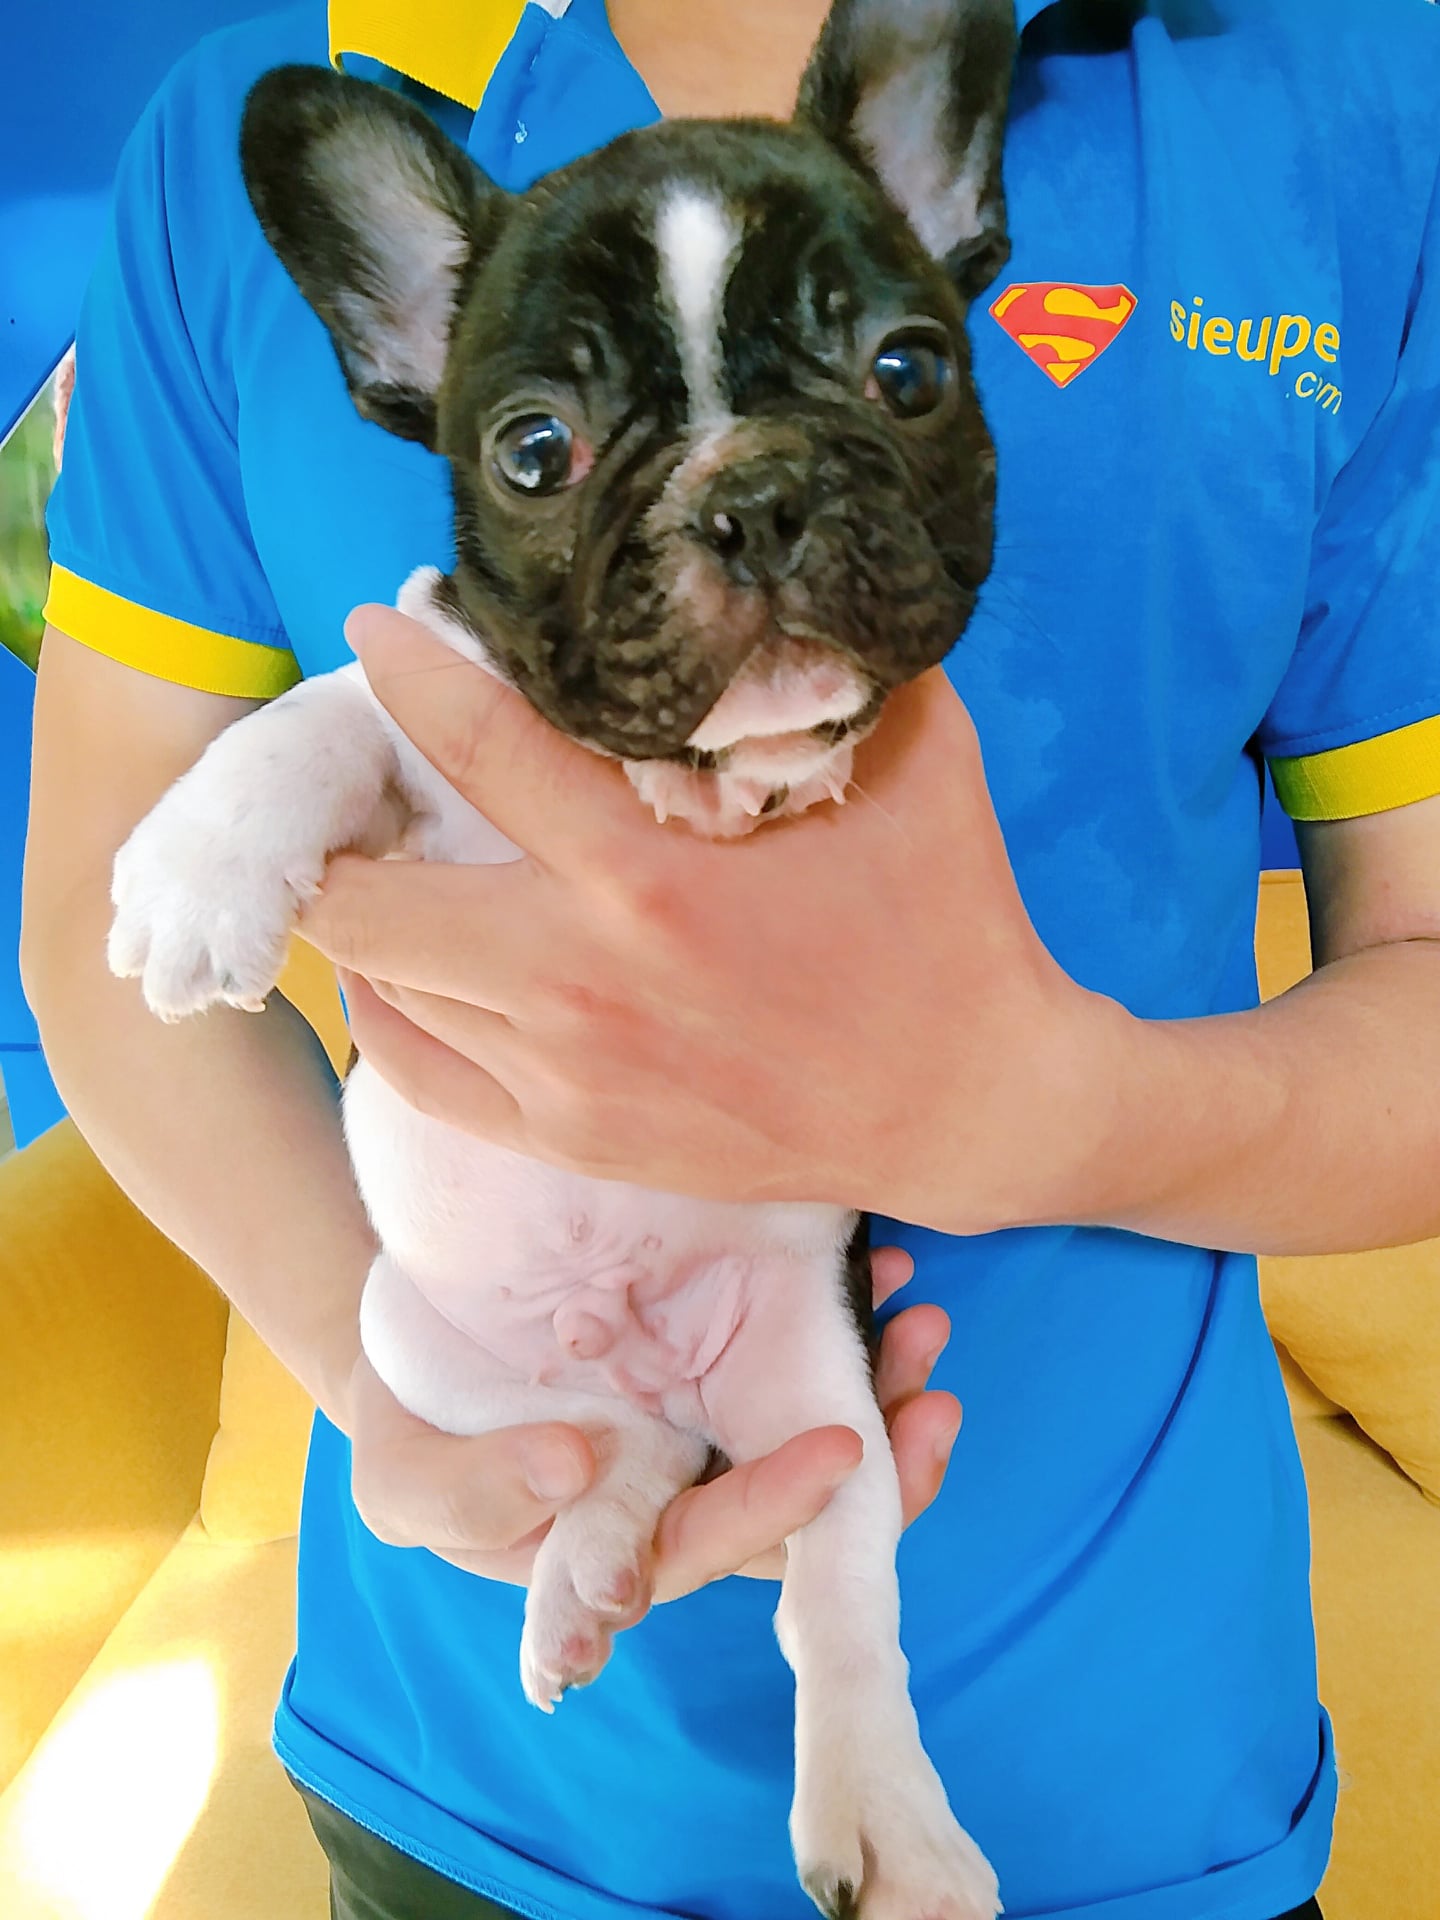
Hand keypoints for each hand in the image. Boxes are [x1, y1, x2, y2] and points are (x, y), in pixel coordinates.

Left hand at [302, 605, 1128, 1235]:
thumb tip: (771, 571)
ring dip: (361, 917)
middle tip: (357, 784)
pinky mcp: (571, 1140)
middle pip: (363, 903)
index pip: (474, 748)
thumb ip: (828, 664)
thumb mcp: (918, 761)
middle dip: (336, 832)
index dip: (405, 675)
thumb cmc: (942, 924)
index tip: (374, 630)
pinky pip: (414, 1074)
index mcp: (651, 875)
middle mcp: (581, 981)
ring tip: (384, 863)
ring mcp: (565, 1075)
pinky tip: (406, 969)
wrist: (967, 1106)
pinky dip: (388, 1011)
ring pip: (380, 989)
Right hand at [346, 1246, 960, 1597]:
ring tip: (919, 1319)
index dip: (779, 1510)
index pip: (712, 1545)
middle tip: (926, 1386)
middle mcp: (677, 1500)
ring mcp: (701, 1429)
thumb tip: (572, 1468)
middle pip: (794, 1503)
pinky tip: (880, 1280)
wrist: (414, 1343)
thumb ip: (472, 1494)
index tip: (844, 1450)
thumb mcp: (406, 1479)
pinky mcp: (712, 1359)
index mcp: (615, 1549)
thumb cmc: (414, 1428)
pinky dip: (844, 1329)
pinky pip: (796, 1360)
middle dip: (874, 1452)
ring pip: (808, 1428)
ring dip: (878, 1388)